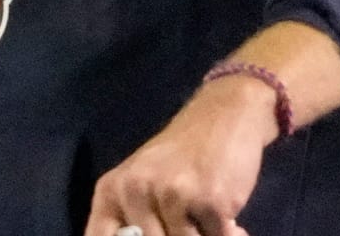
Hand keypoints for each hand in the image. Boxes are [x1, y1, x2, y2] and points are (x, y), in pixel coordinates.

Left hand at [86, 76, 278, 235]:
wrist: (223, 116)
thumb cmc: (181, 155)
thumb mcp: (143, 182)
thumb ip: (135, 219)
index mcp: (110, 191)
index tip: (153, 234)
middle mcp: (133, 191)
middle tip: (190, 225)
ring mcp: (170, 194)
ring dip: (204, 235)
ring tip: (209, 219)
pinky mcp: (209, 200)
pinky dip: (228, 233)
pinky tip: (229, 217)